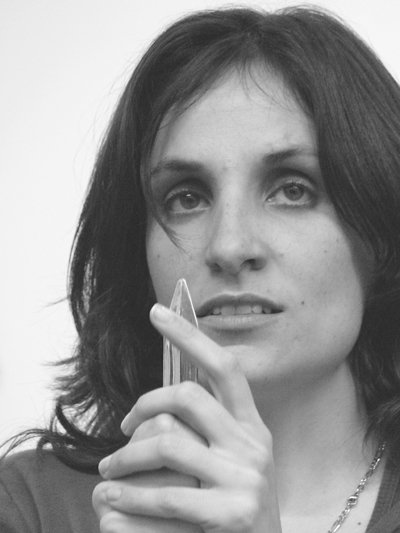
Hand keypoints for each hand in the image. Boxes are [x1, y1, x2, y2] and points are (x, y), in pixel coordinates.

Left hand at [92, 303, 281, 532]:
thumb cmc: (237, 506)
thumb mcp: (235, 460)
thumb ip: (210, 428)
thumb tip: (163, 398)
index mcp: (253, 426)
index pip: (224, 367)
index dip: (190, 336)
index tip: (156, 312)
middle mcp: (254, 445)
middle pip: (188, 397)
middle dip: (145, 404)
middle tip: (125, 423)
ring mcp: (245, 479)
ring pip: (167, 443)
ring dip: (126, 456)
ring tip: (109, 469)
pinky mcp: (231, 515)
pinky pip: (166, 494)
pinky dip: (131, 495)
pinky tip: (113, 498)